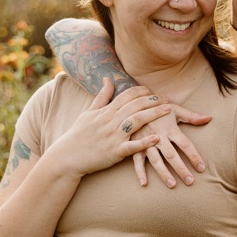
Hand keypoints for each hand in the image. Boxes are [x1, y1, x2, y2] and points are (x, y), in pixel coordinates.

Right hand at [56, 80, 172, 176]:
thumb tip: (108, 79)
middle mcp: (110, 121)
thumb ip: (101, 97)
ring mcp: (113, 136)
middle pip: (135, 106)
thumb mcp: (88, 113)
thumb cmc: (78, 135)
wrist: (67, 156)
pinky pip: (132, 146)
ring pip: (136, 121)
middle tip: (167, 99)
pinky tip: (157, 138)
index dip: (141, 91)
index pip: (126, 96)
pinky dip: (144, 142)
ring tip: (168, 110)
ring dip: (154, 114)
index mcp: (105, 111)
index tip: (152, 90)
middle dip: (153, 100)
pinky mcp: (115, 152)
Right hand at [131, 103, 211, 187]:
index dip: (194, 156)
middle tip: (190, 181)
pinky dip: (140, 172)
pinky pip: (137, 160)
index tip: (201, 168)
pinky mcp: (134, 145)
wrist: (134, 103)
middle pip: (171, 154)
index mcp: (169, 128)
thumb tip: (209, 118)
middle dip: (181, 168)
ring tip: (172, 185)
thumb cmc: (158, 108)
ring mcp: (145, 142)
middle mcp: (158, 136)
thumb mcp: (174, 109)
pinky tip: (144, 184)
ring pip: (156, 160)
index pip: (185, 144)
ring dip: (164, 173)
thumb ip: (192, 116)